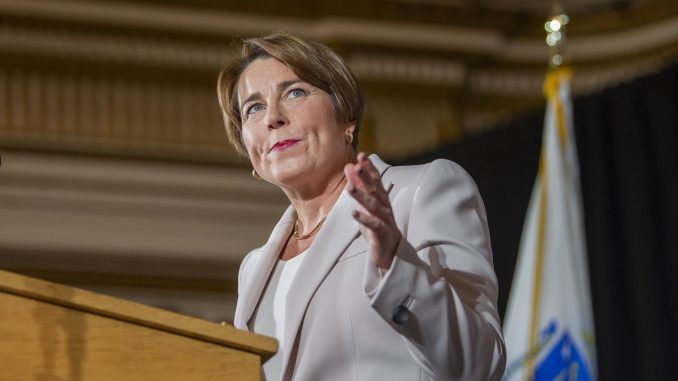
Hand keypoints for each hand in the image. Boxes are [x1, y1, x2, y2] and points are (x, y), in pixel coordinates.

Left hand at [345, 152, 400, 269]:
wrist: (389, 252)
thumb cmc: (377, 226)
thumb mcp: (365, 205)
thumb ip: (358, 186)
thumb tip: (350, 166)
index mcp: (382, 199)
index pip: (376, 180)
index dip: (369, 168)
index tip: (362, 155)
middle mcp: (385, 207)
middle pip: (376, 191)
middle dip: (367, 178)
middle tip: (357, 166)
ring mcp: (386, 221)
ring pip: (374, 207)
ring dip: (362, 197)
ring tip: (350, 188)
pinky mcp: (383, 235)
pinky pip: (374, 225)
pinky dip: (364, 219)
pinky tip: (354, 213)